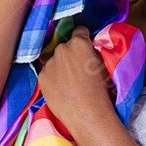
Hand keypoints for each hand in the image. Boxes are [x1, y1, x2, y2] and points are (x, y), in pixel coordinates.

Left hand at [36, 25, 115, 139]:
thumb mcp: (104, 65)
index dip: (83, 39)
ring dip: (60, 67)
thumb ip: (93, 52)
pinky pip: (47, 73)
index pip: (79, 31)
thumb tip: (89, 50)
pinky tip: (62, 90)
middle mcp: (62, 49)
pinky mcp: (42, 77)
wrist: (87, 113)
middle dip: (70, 55)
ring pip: (55, 61)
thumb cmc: (101, 91)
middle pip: (65, 47)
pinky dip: (52, 79)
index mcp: (79, 43)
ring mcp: (50, 63)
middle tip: (78, 70)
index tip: (84, 48)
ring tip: (69, 83)